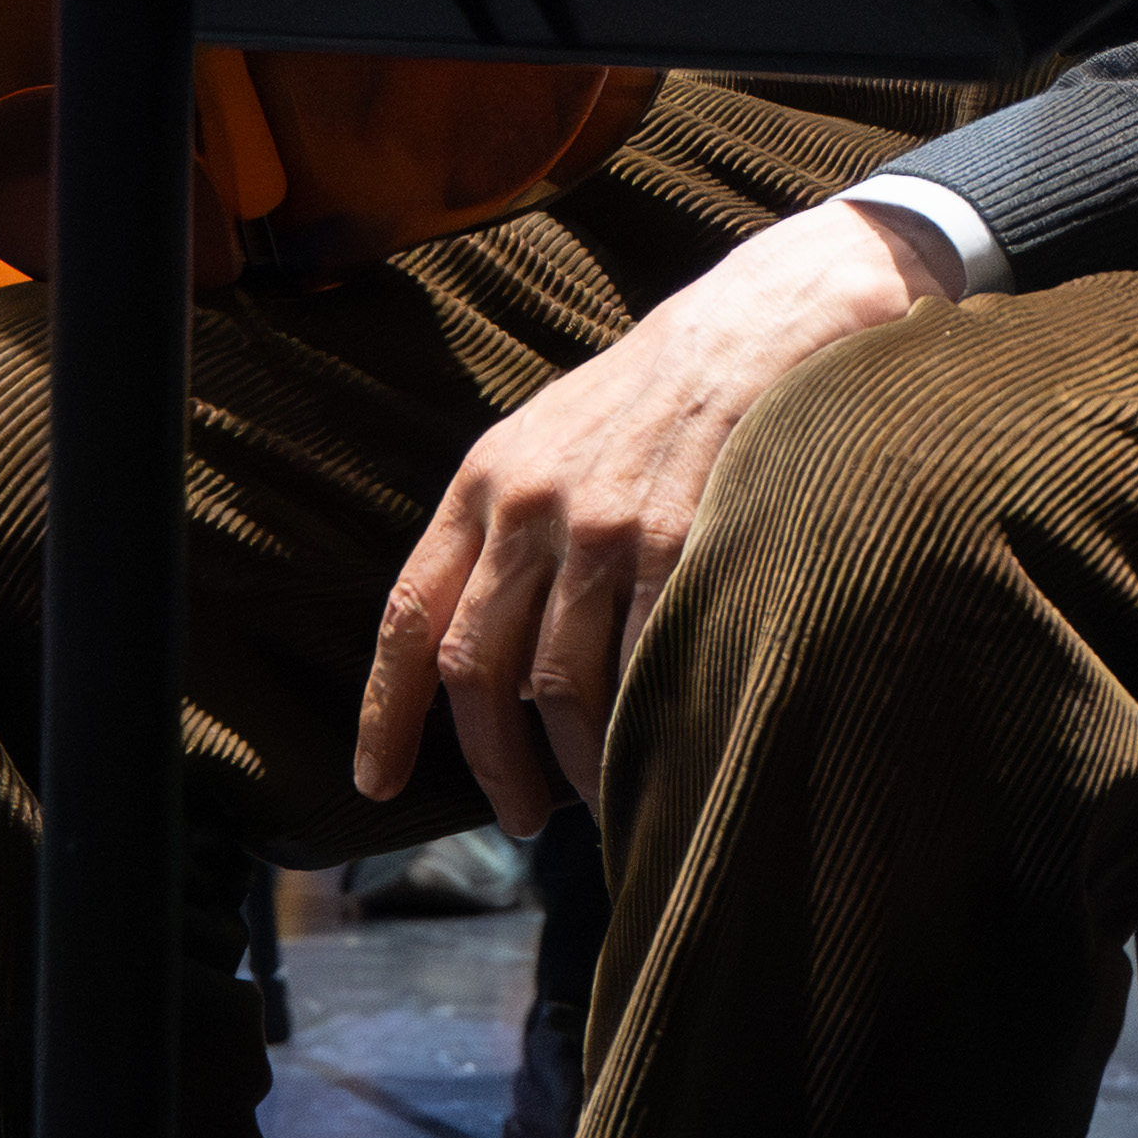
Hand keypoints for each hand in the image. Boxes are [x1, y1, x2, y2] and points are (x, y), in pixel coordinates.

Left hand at [356, 192, 948, 823]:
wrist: (760, 319)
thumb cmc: (654, 397)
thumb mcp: (551, 441)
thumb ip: (507, 534)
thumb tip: (485, 661)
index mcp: (484, 482)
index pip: (410, 615)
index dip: (385, 712)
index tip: (377, 785)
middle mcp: (529, 503)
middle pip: (480, 669)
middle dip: (493, 763)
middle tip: (517, 818)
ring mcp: (603, 522)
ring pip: (561, 683)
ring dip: (574, 764)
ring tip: (599, 802)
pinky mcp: (678, 537)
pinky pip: (642, 661)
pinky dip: (642, 726)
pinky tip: (656, 754)